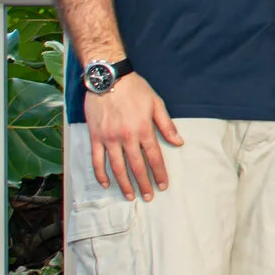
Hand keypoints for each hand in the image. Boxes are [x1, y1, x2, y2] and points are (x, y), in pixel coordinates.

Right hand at [84, 74, 182, 200]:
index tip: (163, 185)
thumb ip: (167, 125)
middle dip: (144, 184)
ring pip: (117, 167)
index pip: (154, 157)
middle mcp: (127, 137)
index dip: (159, 173)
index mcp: (144, 129)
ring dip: (124, 184)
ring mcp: (109, 138)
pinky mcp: (95, 136)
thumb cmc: (134, 88)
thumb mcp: (156, 103)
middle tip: (148, 197)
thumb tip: (179, 142)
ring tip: (130, 196)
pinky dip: (101, 174)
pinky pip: (97, 160)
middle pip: (137, 167)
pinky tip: (107, 184)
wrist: (108, 77)